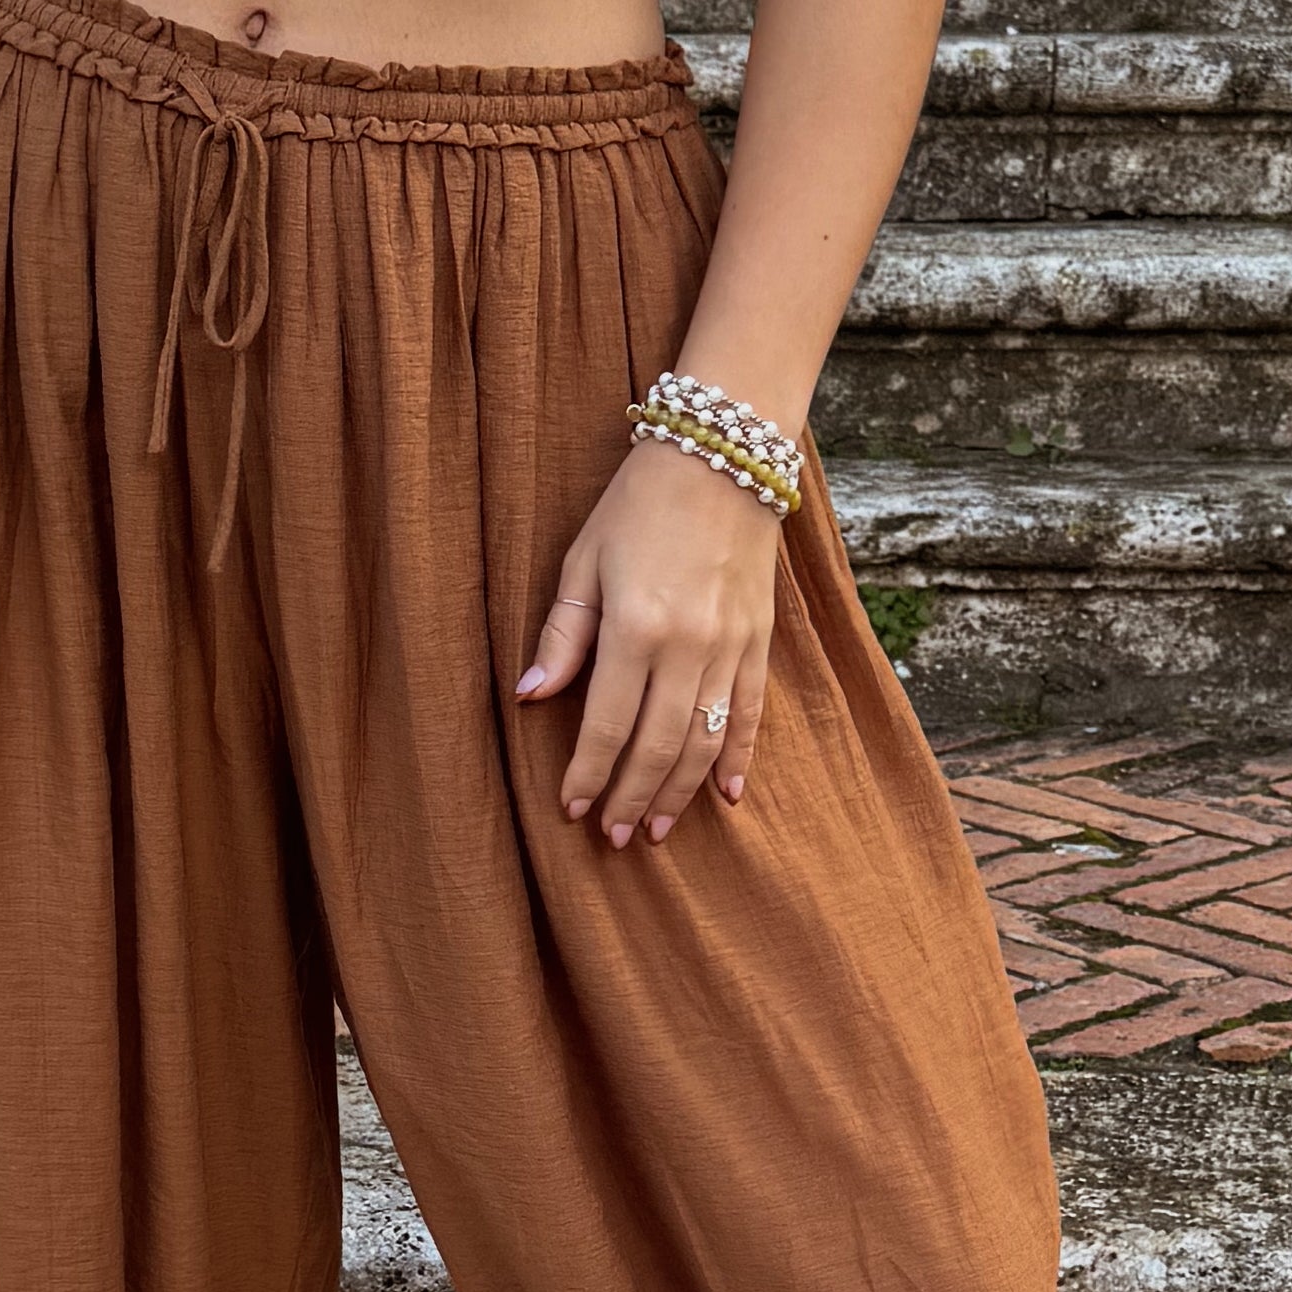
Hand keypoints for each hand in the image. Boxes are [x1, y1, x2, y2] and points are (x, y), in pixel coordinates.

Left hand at [517, 435, 781, 848]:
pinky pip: (753, 712)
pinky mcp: (760, 640)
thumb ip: (562, 634)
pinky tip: (727, 797)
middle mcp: (689, 645)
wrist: (721, 455)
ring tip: (654, 828)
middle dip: (630, 796)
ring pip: (706, 739)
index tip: (572, 807)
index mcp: (636, 626)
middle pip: (659, 745)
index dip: (588, 772)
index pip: (607, 723)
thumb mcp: (583, 560)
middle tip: (611, 836)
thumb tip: (531, 696)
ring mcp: (732, 646)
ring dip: (679, 791)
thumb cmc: (638, 504)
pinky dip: (740, 758)